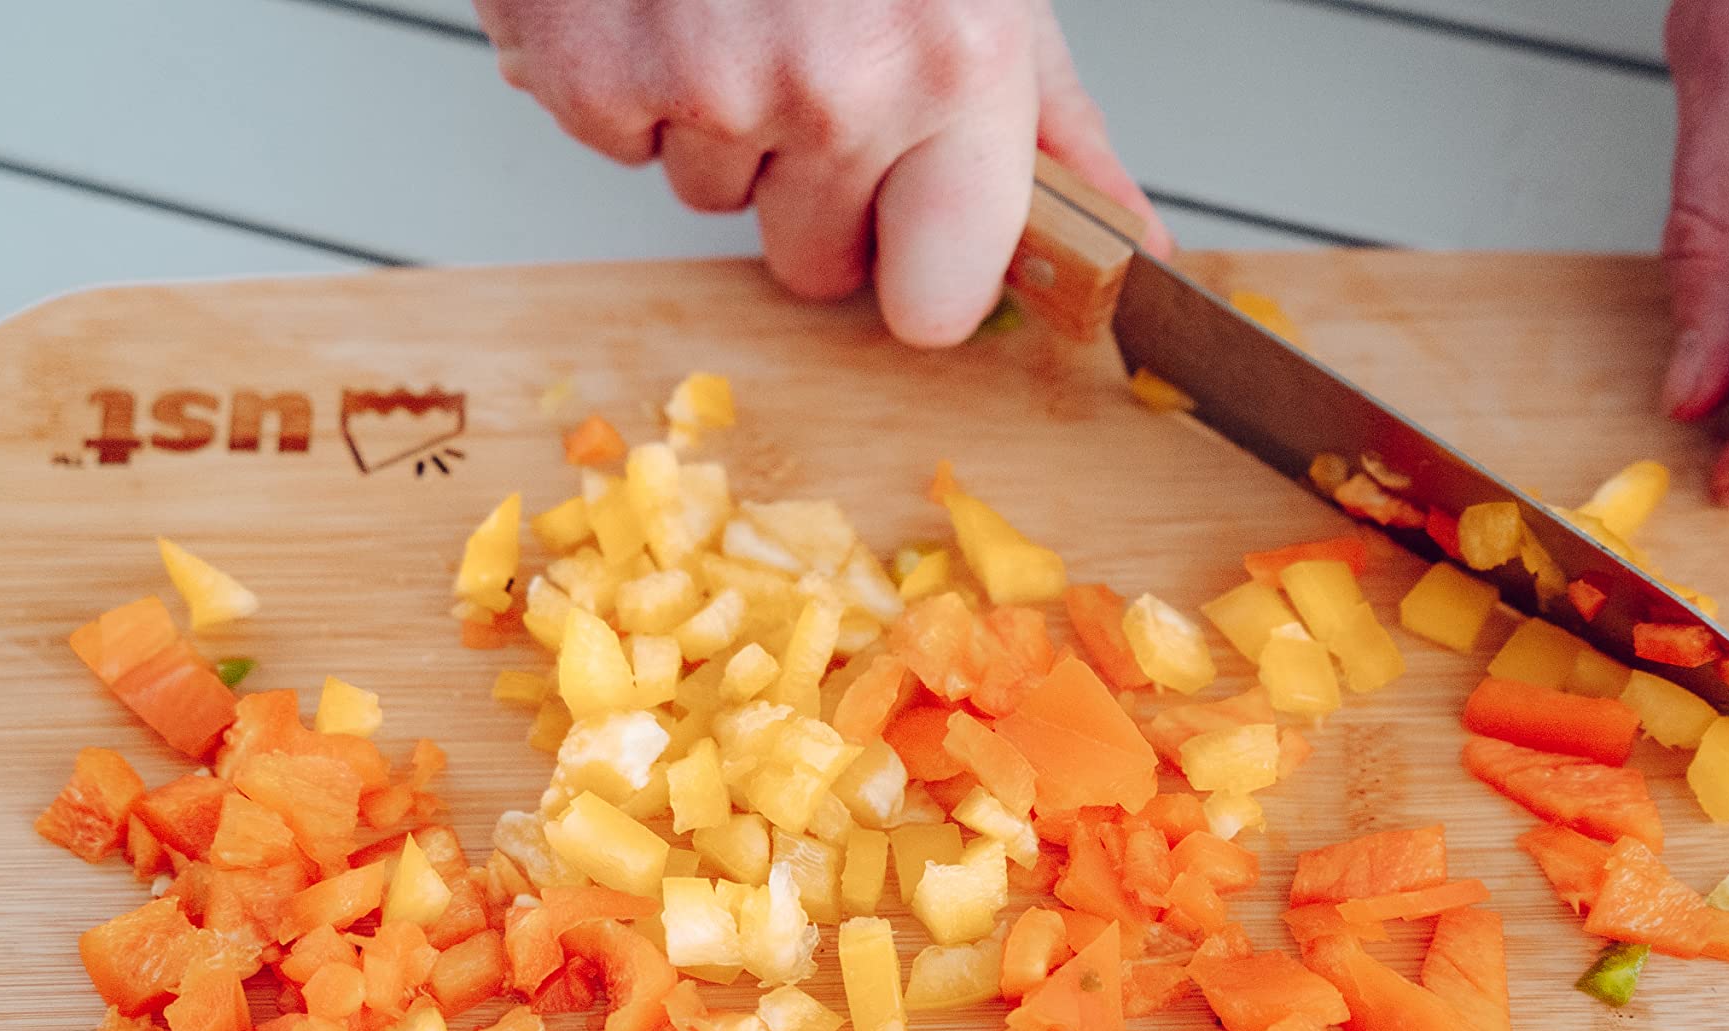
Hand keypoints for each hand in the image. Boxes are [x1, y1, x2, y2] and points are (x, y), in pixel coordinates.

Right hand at [474, 0, 1167, 346]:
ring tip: (736, 2)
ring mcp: (707, 89)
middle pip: (812, 264)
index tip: (913, 226)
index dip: (918, 267)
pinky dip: (631, 81)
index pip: (938, 303)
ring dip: (723, 121)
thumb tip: (1135, 241)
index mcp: (952, 63)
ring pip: (713, 197)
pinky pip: (623, 145)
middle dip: (810, 191)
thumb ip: (1052, 123)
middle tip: (813, 64)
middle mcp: (835, 87)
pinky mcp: (594, 78)